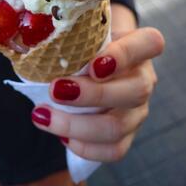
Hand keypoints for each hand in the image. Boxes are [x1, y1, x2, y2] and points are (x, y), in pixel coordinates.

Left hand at [31, 9, 164, 161]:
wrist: (97, 65)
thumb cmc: (88, 46)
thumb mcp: (86, 35)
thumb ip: (74, 39)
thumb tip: (35, 50)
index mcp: (141, 46)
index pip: (151, 43)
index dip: (124, 55)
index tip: (92, 65)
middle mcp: (145, 78)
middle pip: (135, 91)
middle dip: (91, 95)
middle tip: (55, 90)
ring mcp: (139, 110)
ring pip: (118, 126)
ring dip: (77, 124)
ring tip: (43, 115)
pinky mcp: (129, 134)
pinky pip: (114, 150)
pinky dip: (84, 146)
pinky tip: (61, 135)